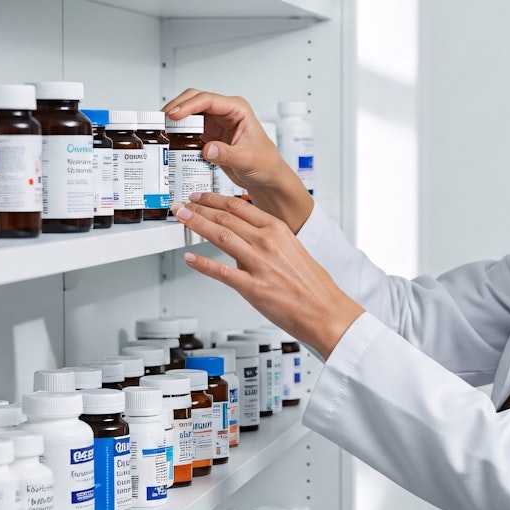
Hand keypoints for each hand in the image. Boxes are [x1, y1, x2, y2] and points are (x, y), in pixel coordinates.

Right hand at [162, 88, 313, 233]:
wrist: (267, 179)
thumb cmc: (266, 164)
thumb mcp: (247, 159)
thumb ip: (226, 154)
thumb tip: (207, 148)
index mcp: (237, 110)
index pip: (208, 100)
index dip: (188, 106)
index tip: (173, 115)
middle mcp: (225, 113)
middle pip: (195, 101)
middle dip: (177, 108)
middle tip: (162, 121)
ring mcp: (216, 123)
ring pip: (189, 114)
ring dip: (176, 120)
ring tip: (162, 130)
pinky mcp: (210, 136)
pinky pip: (190, 130)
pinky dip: (179, 134)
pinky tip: (171, 141)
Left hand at [172, 192, 364, 359]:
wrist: (327, 311)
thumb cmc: (314, 287)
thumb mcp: (294, 251)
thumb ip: (270, 244)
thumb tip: (247, 244)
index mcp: (278, 230)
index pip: (239, 206)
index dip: (214, 199)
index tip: (200, 197)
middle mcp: (267, 242)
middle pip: (225, 218)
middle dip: (199, 209)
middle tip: (182, 205)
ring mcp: (259, 264)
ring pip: (220, 236)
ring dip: (196, 225)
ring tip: (181, 219)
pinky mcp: (253, 287)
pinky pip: (222, 272)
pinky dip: (203, 264)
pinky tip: (190, 259)